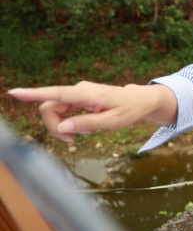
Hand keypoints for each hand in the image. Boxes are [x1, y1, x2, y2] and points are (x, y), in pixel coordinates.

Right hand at [8, 82, 176, 141]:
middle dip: (54, 126)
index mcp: (86, 94)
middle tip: (72, 141)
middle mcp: (78, 90)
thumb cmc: (129, 110)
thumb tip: (62, 128)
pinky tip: (85, 127)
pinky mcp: (78, 98)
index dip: (34, 94)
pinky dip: (69, 122)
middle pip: (50, 107)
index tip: (15, 93)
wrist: (140, 100)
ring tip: (85, 132)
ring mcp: (77, 93)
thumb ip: (86, 123)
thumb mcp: (112, 121)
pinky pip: (63, 111)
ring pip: (55, 110)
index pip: (56, 93)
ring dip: (64, 126)